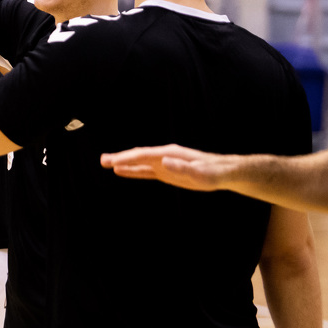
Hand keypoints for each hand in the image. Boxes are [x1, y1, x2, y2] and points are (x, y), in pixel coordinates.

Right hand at [100, 144, 235, 190]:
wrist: (224, 172)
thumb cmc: (214, 173)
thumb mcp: (200, 173)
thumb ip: (182, 167)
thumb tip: (163, 162)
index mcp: (169, 154)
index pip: (143, 156)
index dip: (127, 158)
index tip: (112, 162)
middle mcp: (164, 156)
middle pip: (138, 156)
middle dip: (120, 158)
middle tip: (102, 161)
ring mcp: (164, 164)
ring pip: (139, 163)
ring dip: (123, 163)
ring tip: (106, 164)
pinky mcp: (166, 172)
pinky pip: (145, 171)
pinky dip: (133, 171)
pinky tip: (122, 171)